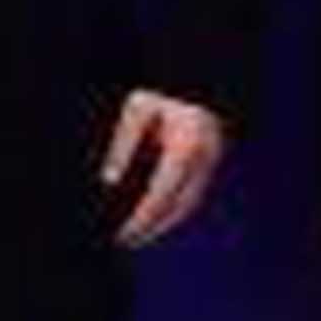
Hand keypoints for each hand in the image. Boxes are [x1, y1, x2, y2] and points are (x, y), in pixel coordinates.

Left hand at [96, 91, 229, 249]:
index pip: (162, 195)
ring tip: (137, 235)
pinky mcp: (211, 162)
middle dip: (152, 228)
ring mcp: (211, 161)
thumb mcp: (136, 109)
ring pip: (189, 205)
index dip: (142, 219)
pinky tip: (154, 216)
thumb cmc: (161, 92)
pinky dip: (173, 210)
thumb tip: (109, 180)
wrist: (197, 79)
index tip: (123, 235)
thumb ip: (123, 144)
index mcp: (184, 147)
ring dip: (164, 224)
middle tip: (125, 241)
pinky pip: (193, 194)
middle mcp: (203, 159)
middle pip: (179, 207)